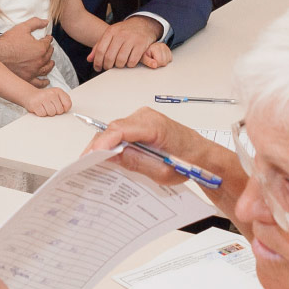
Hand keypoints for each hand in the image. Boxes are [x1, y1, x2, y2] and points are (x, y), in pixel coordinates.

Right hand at [0, 16, 53, 86]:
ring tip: (51, 63)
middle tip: (48, 48)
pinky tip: (46, 81)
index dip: (48, 39)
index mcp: (40, 48)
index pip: (48, 43)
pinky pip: (38, 83)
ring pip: (46, 68)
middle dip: (49, 50)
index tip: (47, 38)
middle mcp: (39, 61)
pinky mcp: (27, 79)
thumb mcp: (22, 28)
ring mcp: (33, 71)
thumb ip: (36, 23)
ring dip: (49, 64)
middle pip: (49, 55)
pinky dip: (44, 82)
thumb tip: (46, 22)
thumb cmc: (7, 42)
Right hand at [25, 87, 71, 116]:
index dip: (64, 108)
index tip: (60, 107)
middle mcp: (51, 93)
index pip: (68, 104)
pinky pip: (43, 115)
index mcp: (58, 91)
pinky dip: (41, 113)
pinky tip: (39, 108)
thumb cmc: (45, 97)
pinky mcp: (35, 104)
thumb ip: (64, 101)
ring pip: (51, 113)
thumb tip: (66, 110)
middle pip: (59, 111)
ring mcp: (43, 98)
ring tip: (44, 107)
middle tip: (49, 106)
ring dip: (48, 113)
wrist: (30, 95)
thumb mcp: (56, 96)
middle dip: (55, 111)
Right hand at [83, 107, 219, 188]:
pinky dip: (113, 142)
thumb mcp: (162, 171)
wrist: (203, 156)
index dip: (104, 142)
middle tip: (85, 165)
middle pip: (114, 129)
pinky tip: (107, 156)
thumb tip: (112, 156)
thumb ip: (136, 162)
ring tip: (93, 163)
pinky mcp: (142, 123)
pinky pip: (121, 131)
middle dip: (99, 146)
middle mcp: (147, 117)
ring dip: (105, 145)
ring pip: (115, 129)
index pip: (122, 130)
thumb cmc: (189, 162)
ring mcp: (144, 118)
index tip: (91, 155)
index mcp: (156, 126)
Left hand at [87, 15, 160, 69]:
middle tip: (108, 67)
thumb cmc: (124, 31)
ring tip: (118, 64)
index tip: (98, 68)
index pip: (100, 50)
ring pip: (120, 60)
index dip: (97, 62)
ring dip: (118, 66)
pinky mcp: (141, 45)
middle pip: (109, 57)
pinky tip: (128, 61)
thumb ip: (99, 46)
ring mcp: (131, 39)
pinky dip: (129, 65)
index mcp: (111, 31)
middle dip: (107, 66)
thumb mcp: (110, 35)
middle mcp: (121, 34)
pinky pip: (132, 61)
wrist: (142, 24)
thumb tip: (90, 59)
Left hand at [139, 41, 172, 67]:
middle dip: (159, 63)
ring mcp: (166, 47)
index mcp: (155, 47)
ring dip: (163, 62)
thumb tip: (155, 65)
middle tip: (154, 60)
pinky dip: (166, 60)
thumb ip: (148, 62)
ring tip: (157, 58)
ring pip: (168, 60)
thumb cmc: (145, 53)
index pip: (160, 61)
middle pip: (164, 62)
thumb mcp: (143, 58)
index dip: (155, 64)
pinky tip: (161, 57)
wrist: (146, 48)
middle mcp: (162, 46)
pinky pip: (170, 58)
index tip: (151, 61)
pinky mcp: (168, 49)